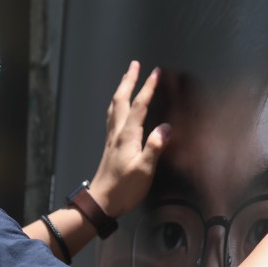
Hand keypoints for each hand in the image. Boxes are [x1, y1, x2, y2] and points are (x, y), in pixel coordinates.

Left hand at [88, 61, 170, 217]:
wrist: (101, 201)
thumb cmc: (123, 188)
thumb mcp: (144, 169)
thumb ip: (155, 147)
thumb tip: (166, 127)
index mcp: (127, 136)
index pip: (139, 106)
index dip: (148, 88)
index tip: (156, 72)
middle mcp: (117, 133)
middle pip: (122, 100)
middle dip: (129, 80)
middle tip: (135, 65)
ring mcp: (112, 138)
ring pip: (115, 106)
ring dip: (121, 89)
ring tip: (126, 78)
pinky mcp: (110, 145)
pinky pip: (113, 116)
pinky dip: (117, 104)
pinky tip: (118, 107)